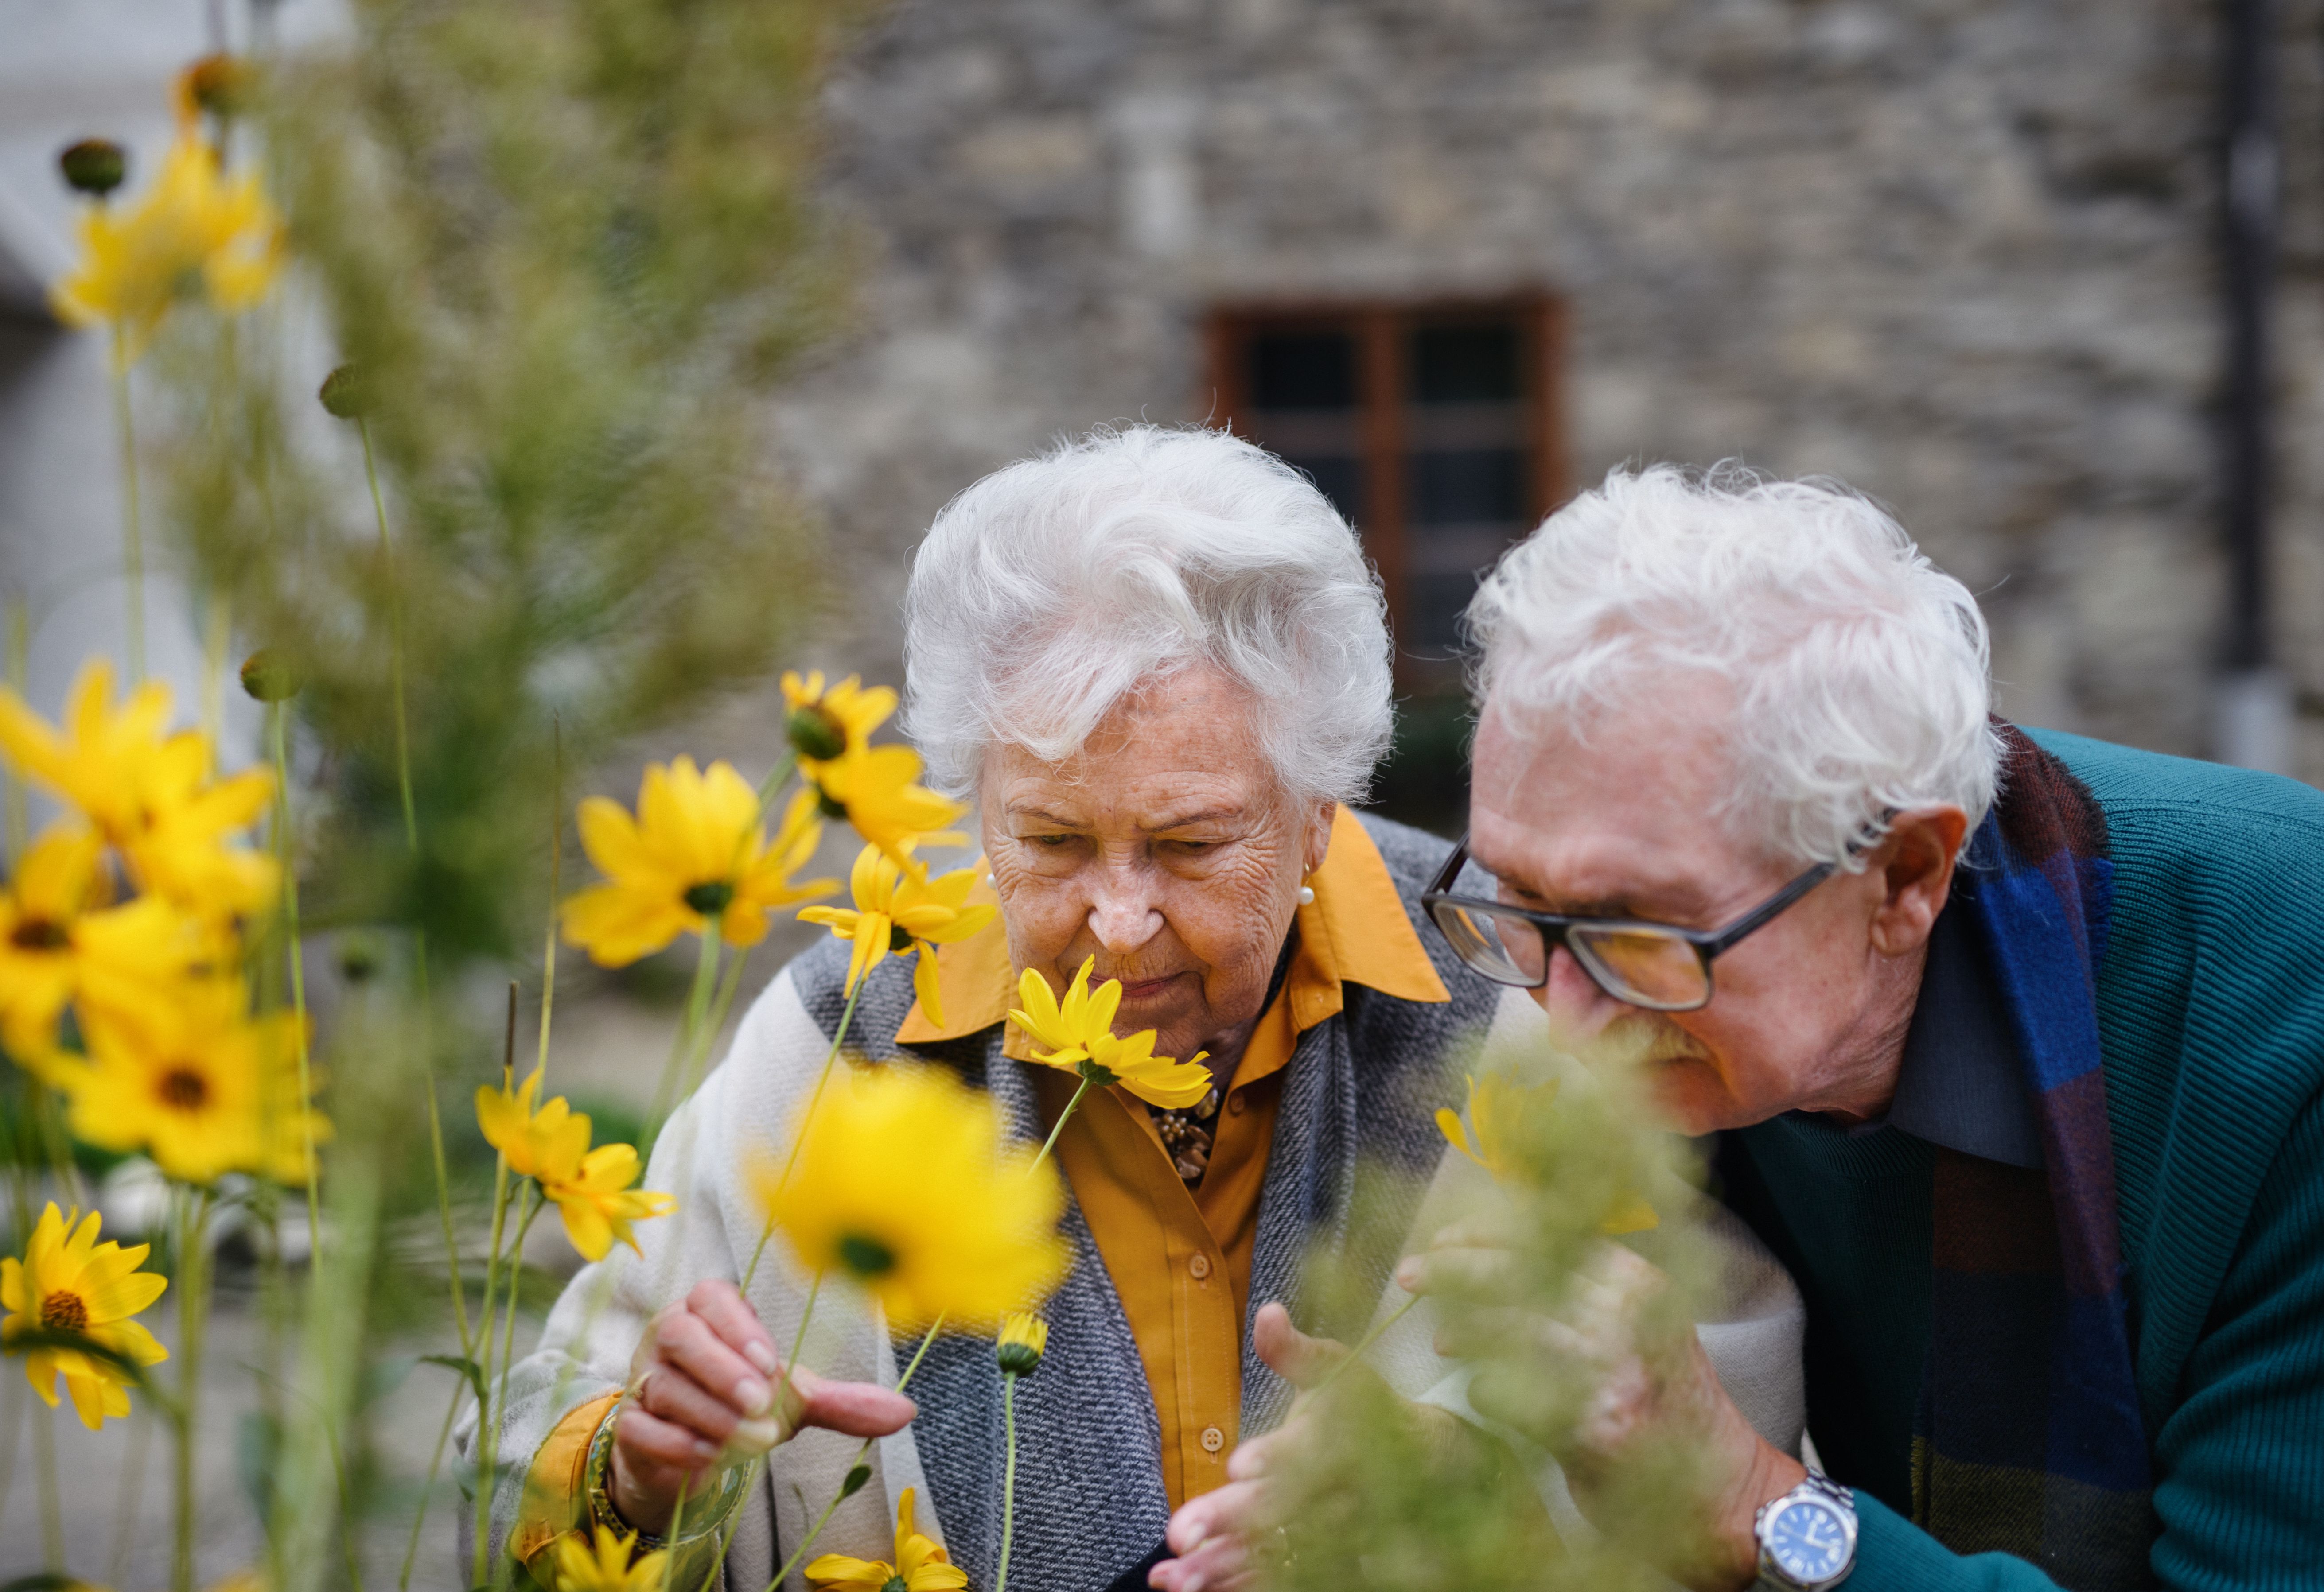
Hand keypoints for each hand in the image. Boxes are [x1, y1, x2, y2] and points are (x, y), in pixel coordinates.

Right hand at [610, 1279, 916, 1534]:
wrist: (692, 1454)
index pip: (711, 1297)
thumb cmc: (743, 1406)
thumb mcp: (792, 1398)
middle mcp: (667, 1339)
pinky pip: (641, 1427)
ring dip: (711, 1414)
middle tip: (760, 1402)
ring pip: (665, 1386)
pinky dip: (676, 1443)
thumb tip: (906, 1411)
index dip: (737, 1324)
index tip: (771, 1359)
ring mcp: (642, 1381)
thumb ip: (841, 1400)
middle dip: (723, 1368)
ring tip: (752, 1439)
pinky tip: (709, 1457)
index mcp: (707, 1314)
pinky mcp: (630, 1426)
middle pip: (681, 1335)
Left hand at [1149, 1303, 1338, 1591]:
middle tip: (1181, 1533)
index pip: (1311, 1450)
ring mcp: (1339, 1536)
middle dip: (1236, 1520)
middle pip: (1291, 1509)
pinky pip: (1283, 1579)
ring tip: (1174, 1578)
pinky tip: (1187, 1591)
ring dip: (1228, 1568)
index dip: (1279, 1457)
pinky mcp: (1329, 1563)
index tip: (1240, 1465)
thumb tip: (1266, 1313)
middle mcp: (1343, 1492)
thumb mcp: (1337, 1370)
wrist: (1425, 1464)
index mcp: (1343, 1439)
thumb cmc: (1364, 1408)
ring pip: (1284, 1556)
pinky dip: (1237, 1586)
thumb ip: (1296, 1351)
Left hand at [1398, 1222, 1802, 1591]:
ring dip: (1464, 1329)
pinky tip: (1479, 1391)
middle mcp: (1627, 1317)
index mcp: (1636, 1283)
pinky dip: (1488, 1390)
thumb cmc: (1669, 1405)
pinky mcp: (1593, 1428)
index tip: (1446, 1237)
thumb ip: (1583, 1290)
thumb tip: (1491, 1256)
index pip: (1547, 1233)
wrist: (1726, 1491)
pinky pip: (1514, 1396)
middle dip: (1456, 1269)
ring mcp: (1612, 1372)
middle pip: (1520, 1273)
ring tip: (1440, 1337)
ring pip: (1511, 1328)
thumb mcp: (1642, 1326)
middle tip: (1411, 1273)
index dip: (1486, 1232)